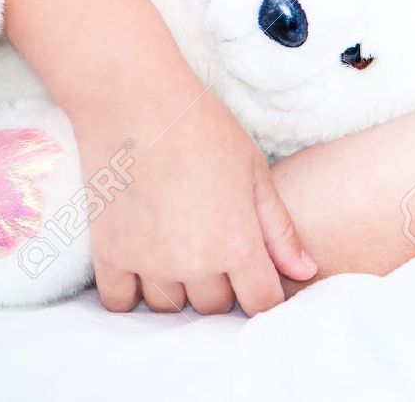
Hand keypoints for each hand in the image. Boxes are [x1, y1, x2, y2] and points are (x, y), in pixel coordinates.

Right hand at [75, 87, 316, 315]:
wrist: (138, 106)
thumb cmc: (206, 131)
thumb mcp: (256, 175)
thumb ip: (280, 230)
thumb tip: (305, 271)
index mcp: (237, 244)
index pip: (260, 303)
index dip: (265, 294)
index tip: (260, 277)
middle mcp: (193, 265)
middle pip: (214, 307)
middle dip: (224, 287)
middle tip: (218, 248)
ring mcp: (147, 264)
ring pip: (169, 307)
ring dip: (180, 289)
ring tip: (182, 248)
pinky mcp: (109, 255)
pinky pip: (121, 302)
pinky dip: (134, 291)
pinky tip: (145, 262)